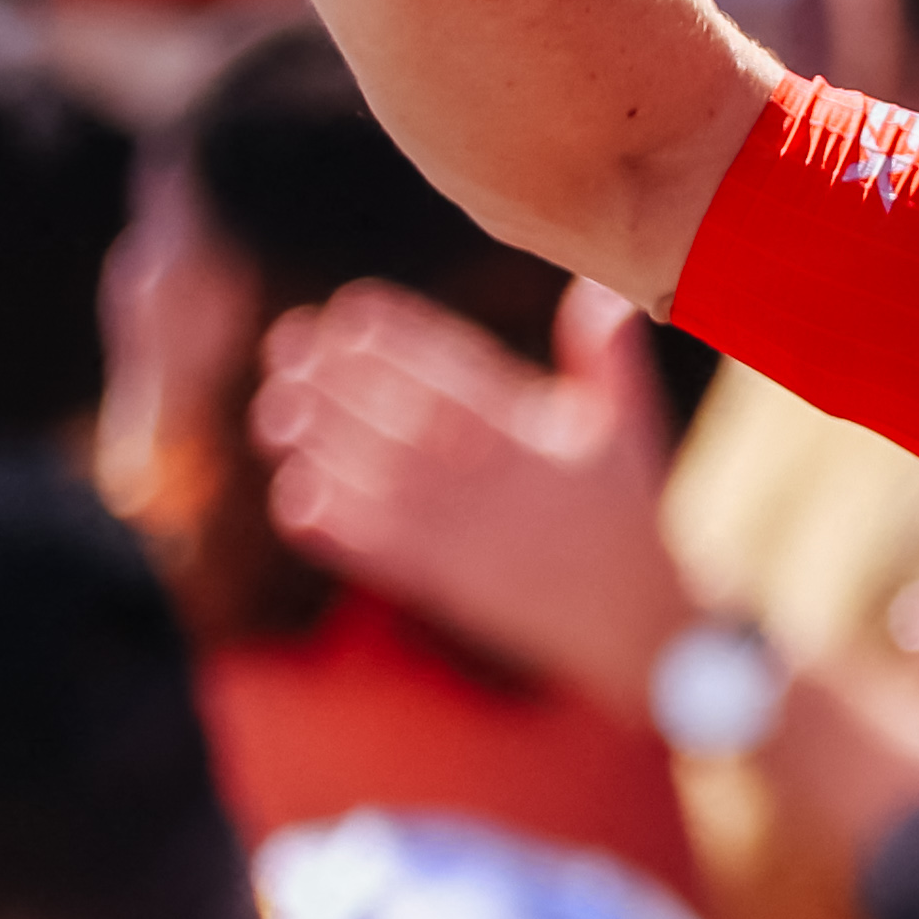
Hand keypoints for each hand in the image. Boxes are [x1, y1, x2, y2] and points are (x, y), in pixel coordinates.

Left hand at [253, 278, 691, 714]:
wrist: (644, 629)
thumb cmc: (630, 520)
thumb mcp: (629, 431)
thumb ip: (607, 360)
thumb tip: (600, 289)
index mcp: (536, 440)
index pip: (459, 375)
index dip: (401, 340)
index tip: (353, 309)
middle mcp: (497, 485)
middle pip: (404, 420)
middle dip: (339, 379)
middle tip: (287, 344)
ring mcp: (469, 538)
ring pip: (380, 480)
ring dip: (322, 443)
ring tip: (274, 408)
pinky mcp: (450, 587)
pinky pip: (380, 552)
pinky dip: (335, 527)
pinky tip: (293, 496)